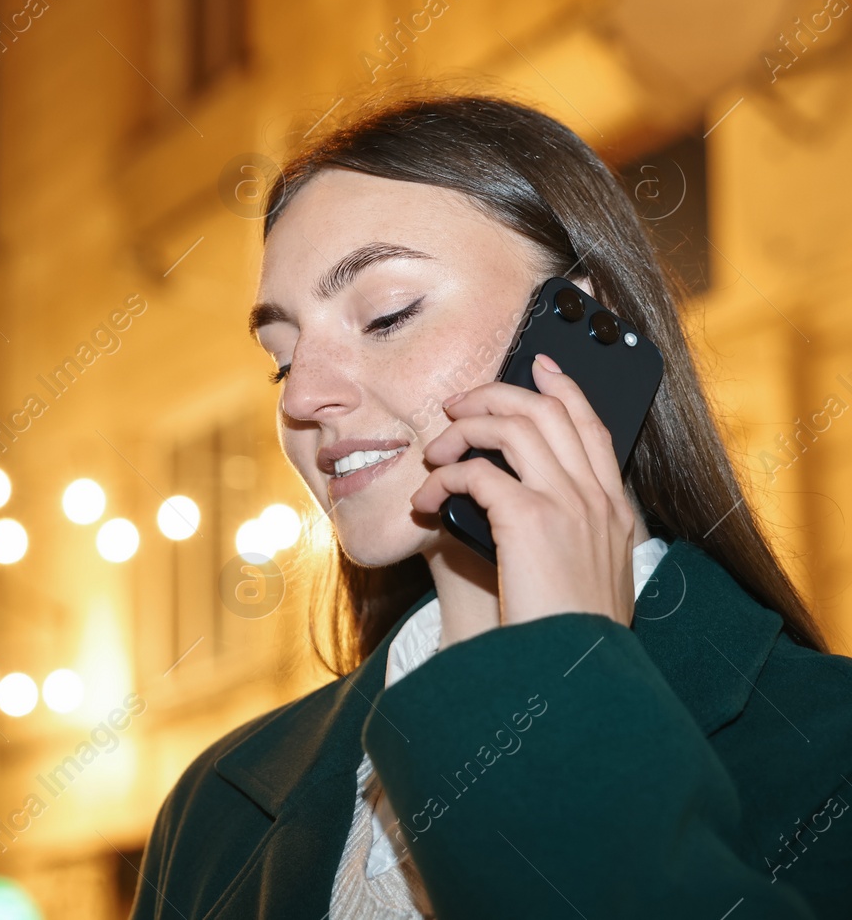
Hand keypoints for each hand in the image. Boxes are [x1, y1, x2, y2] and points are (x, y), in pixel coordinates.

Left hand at [409, 352, 636, 628]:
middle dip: (496, 395)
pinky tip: (425, 503)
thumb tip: (501, 504)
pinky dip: (442, 479)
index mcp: (614, 511)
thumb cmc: (568, 636)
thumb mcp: (583, 577)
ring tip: (435, 452)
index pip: (593, 426)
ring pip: (513, 427)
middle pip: (548, 411)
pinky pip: (475, 471)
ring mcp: (568, 505)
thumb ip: (559, 534)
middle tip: (457, 404)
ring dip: (463, 430)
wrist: (577, 673)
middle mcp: (597, 499)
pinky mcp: (530, 518)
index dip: (565, 389)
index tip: (539, 365)